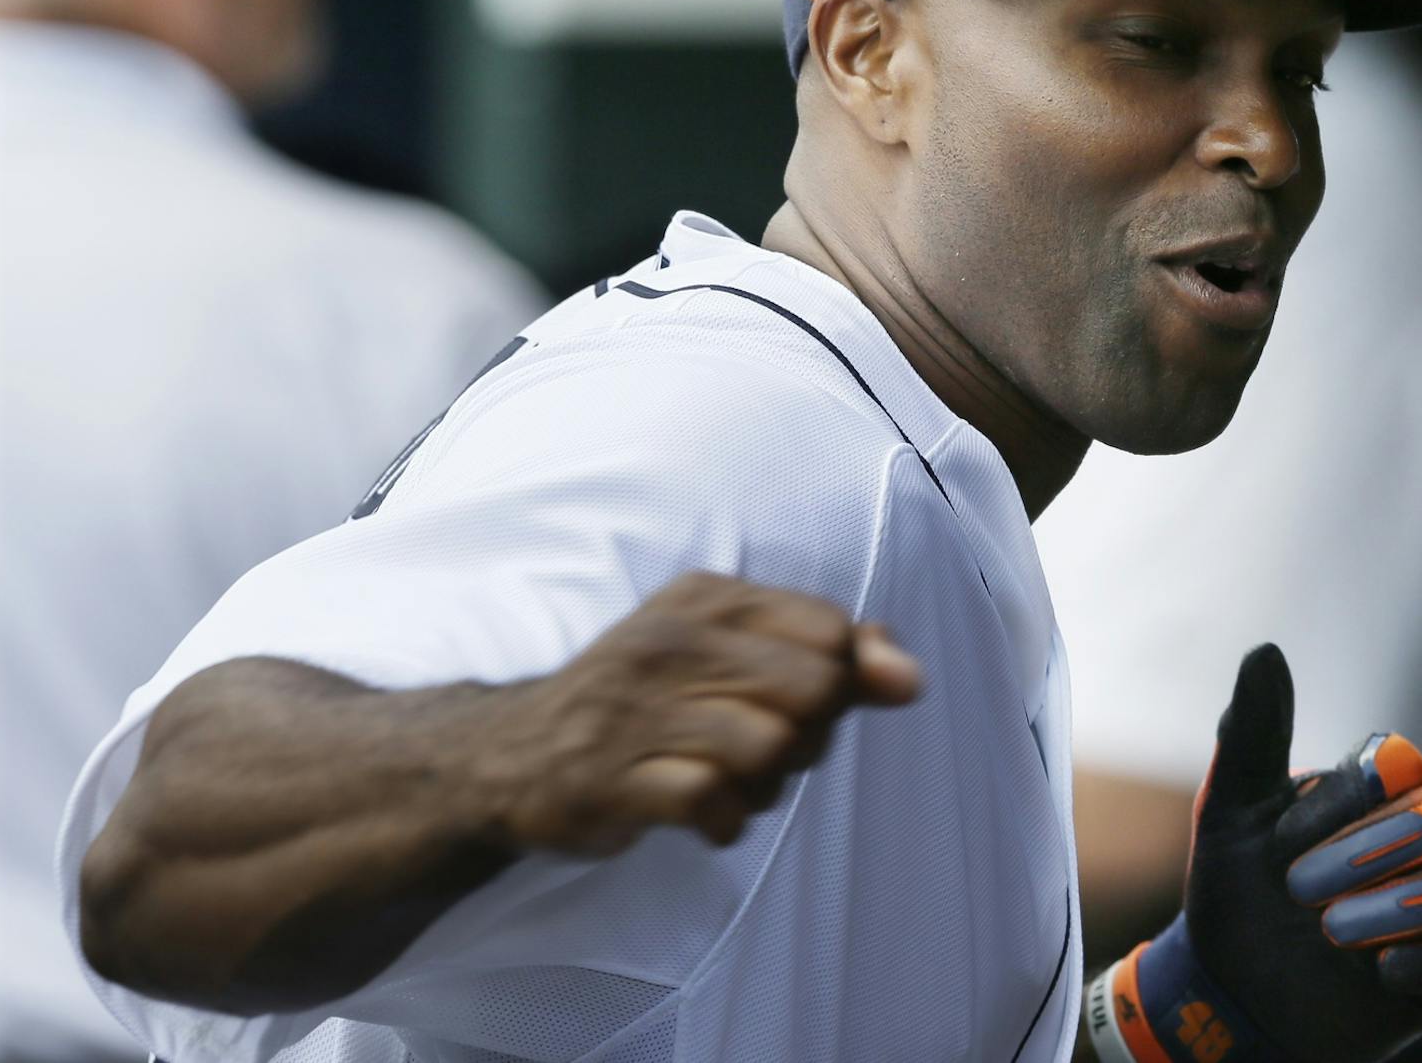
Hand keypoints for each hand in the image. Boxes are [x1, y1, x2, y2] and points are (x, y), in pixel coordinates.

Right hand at [473, 574, 919, 856]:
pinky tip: (704, 815)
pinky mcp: (612, 776)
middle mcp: (671, 640)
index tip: (797, 706)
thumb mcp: (730, 653)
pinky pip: (715, 801)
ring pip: (771, 746)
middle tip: (766, 752)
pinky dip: (727, 822)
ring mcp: (637, 707)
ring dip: (768, 785)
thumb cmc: (646, 702)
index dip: (839, 681)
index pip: (830, 631)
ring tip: (732, 783)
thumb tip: (910, 676)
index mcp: (706, 599)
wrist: (510, 754)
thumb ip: (830, 656)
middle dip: (810, 737)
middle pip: (814, 690)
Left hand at [1087, 645, 1421, 1062]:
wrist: (1240, 998)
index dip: (1338, 807)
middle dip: (1359, 860)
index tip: (1280, 847)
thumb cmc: (1237, 893)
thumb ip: (1252, 733)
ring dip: (1391, 910)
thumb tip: (1264, 650)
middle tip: (1300, 895)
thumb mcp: (1231, 815)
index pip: (1392, 766)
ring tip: (1335, 935)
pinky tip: (1382, 972)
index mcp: (1380, 786)